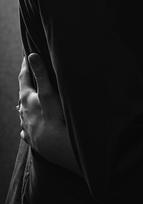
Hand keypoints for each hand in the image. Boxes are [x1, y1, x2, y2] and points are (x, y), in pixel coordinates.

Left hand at [18, 54, 80, 175]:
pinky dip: (27, 123)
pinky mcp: (32, 140)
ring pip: (23, 112)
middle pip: (22, 95)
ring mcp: (27, 127)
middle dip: (26, 84)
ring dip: (27, 104)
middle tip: (30, 75)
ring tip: (31, 99)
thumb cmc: (56, 119)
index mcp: (27, 100)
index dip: (25, 66)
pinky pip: (26, 129)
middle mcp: (23, 113)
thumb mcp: (49, 94)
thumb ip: (41, 74)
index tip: (27, 54)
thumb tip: (32, 55)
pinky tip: (28, 125)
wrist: (59, 149)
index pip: (23, 78)